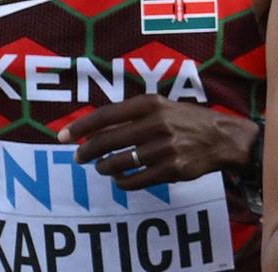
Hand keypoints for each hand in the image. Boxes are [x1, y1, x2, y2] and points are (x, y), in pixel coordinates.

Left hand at [61, 94, 256, 189]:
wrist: (223, 138)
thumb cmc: (183, 119)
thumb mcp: (159, 106)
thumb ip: (129, 114)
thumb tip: (92, 127)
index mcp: (148, 104)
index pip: (105, 115)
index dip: (80, 127)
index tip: (62, 137)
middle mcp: (156, 124)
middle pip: (108, 140)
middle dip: (87, 151)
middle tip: (78, 157)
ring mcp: (165, 148)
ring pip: (120, 162)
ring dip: (104, 167)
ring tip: (101, 168)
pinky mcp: (173, 169)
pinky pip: (138, 179)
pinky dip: (124, 182)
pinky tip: (120, 179)